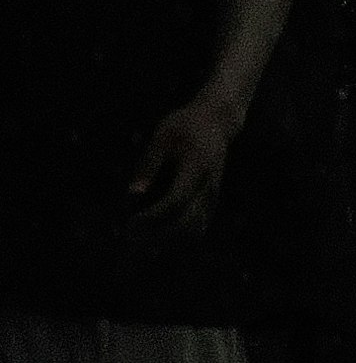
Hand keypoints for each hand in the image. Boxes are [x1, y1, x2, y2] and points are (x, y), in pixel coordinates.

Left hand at [127, 94, 239, 231]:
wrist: (218, 122)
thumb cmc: (185, 125)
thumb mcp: (162, 135)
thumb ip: (148, 164)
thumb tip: (132, 195)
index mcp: (197, 166)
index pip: (175, 201)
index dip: (152, 217)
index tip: (130, 223)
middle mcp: (208, 185)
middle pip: (186, 223)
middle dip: (156, 235)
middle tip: (130, 236)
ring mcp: (213, 195)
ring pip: (194, 231)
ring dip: (167, 241)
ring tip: (141, 239)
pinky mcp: (212, 201)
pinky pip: (198, 228)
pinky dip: (177, 238)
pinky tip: (156, 235)